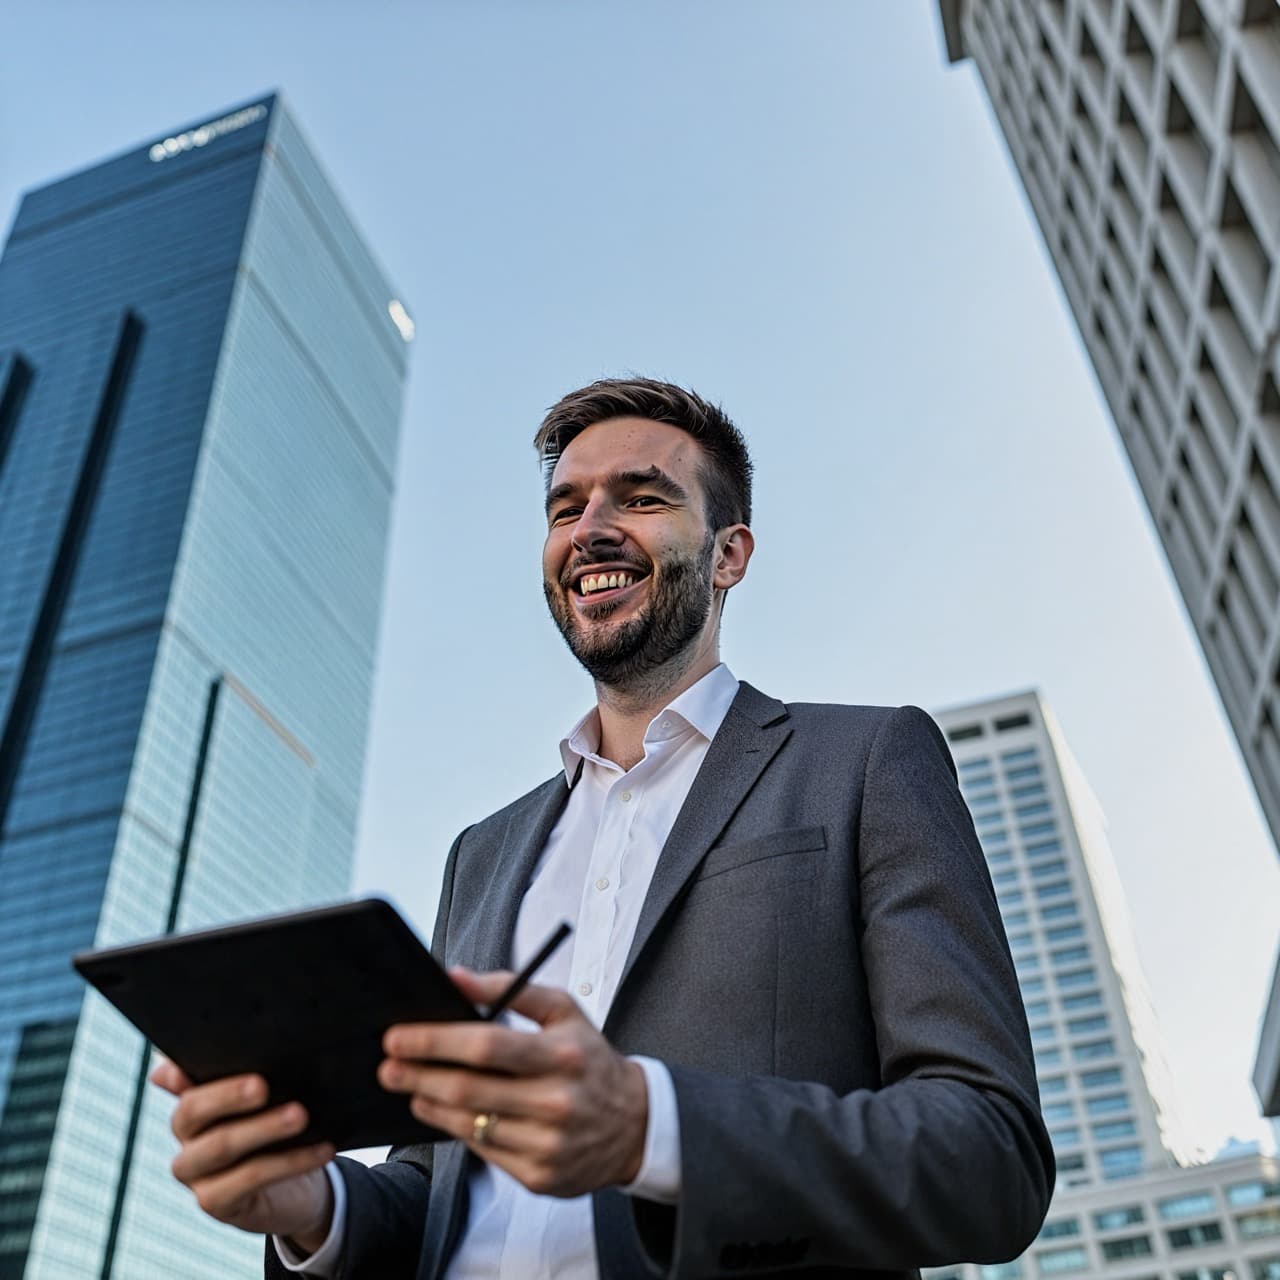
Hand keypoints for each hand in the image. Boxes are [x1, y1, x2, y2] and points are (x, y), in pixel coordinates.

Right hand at [150, 1060, 334, 1252]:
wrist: (298, 1189)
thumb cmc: (281, 1129)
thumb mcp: (271, 1099)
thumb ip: (254, 1073)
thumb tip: (246, 1043)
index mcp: (193, 1104)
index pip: (176, 1080)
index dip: (176, 1072)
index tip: (187, 1065)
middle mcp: (186, 1136)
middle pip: (191, 1112)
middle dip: (228, 1095)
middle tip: (262, 1086)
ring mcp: (195, 1173)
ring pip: (221, 1146)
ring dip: (264, 1128)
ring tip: (301, 1115)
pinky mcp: (215, 1202)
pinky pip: (251, 1178)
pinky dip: (290, 1162)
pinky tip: (322, 1149)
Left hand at [378, 969, 647, 1197]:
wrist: (634, 1125)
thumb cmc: (589, 1059)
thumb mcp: (563, 1012)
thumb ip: (510, 988)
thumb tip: (454, 976)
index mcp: (562, 1055)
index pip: (487, 1045)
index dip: (435, 1040)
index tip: (398, 1035)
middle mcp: (556, 1101)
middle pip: (468, 1088)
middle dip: (418, 1074)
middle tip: (387, 1065)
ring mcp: (547, 1144)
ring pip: (469, 1123)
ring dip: (429, 1102)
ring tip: (407, 1086)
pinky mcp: (539, 1176)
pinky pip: (482, 1150)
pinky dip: (454, 1128)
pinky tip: (440, 1111)